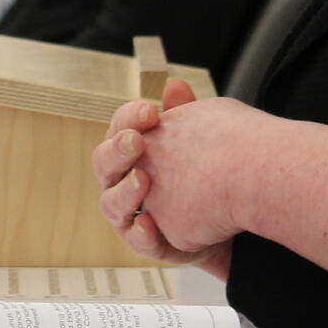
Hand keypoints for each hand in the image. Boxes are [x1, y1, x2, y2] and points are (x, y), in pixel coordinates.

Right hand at [92, 78, 240, 276]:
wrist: (225, 218)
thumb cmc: (199, 173)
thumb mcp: (193, 140)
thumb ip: (182, 115)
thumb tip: (174, 85)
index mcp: (127, 151)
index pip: (118, 128)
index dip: (129, 118)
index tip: (151, 111)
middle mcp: (119, 181)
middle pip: (103, 163)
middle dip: (118, 151)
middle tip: (137, 141)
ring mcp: (128, 213)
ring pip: (111, 203)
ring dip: (125, 191)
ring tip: (143, 180)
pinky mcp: (146, 242)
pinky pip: (136, 240)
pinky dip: (140, 232)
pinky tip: (149, 222)